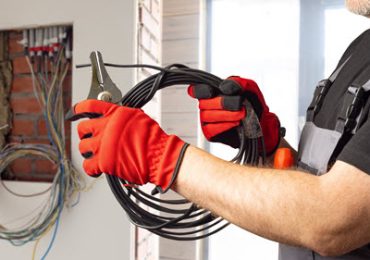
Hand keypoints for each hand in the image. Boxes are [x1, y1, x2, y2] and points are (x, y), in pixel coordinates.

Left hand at [72, 100, 187, 191]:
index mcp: (114, 114)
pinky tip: (97, 168)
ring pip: (83, 147)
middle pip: (82, 128)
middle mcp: (106, 127)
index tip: (75, 112)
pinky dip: (91, 168)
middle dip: (85, 134)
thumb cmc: (153, 139)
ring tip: (97, 154)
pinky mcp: (103, 162)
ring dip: (89, 151)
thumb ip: (121, 115)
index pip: (89, 106)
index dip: (79, 109)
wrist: (159, 156)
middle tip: (91, 138)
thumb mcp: (138, 117)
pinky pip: (87, 166)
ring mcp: (103, 145)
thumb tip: (113, 116)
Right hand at [188, 76, 280, 154]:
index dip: (200, 90)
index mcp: (212, 91)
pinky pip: (211, 128)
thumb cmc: (252, 103)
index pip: (196, 90)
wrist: (261, 121)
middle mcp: (207, 105)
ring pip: (207, 116)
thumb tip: (225, 86)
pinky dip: (224, 125)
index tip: (211, 92)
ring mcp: (207, 119)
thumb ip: (237, 82)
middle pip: (203, 103)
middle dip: (222, 103)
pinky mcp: (210, 133)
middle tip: (239, 104)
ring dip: (227, 115)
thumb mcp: (249, 87)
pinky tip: (235, 123)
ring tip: (242, 114)